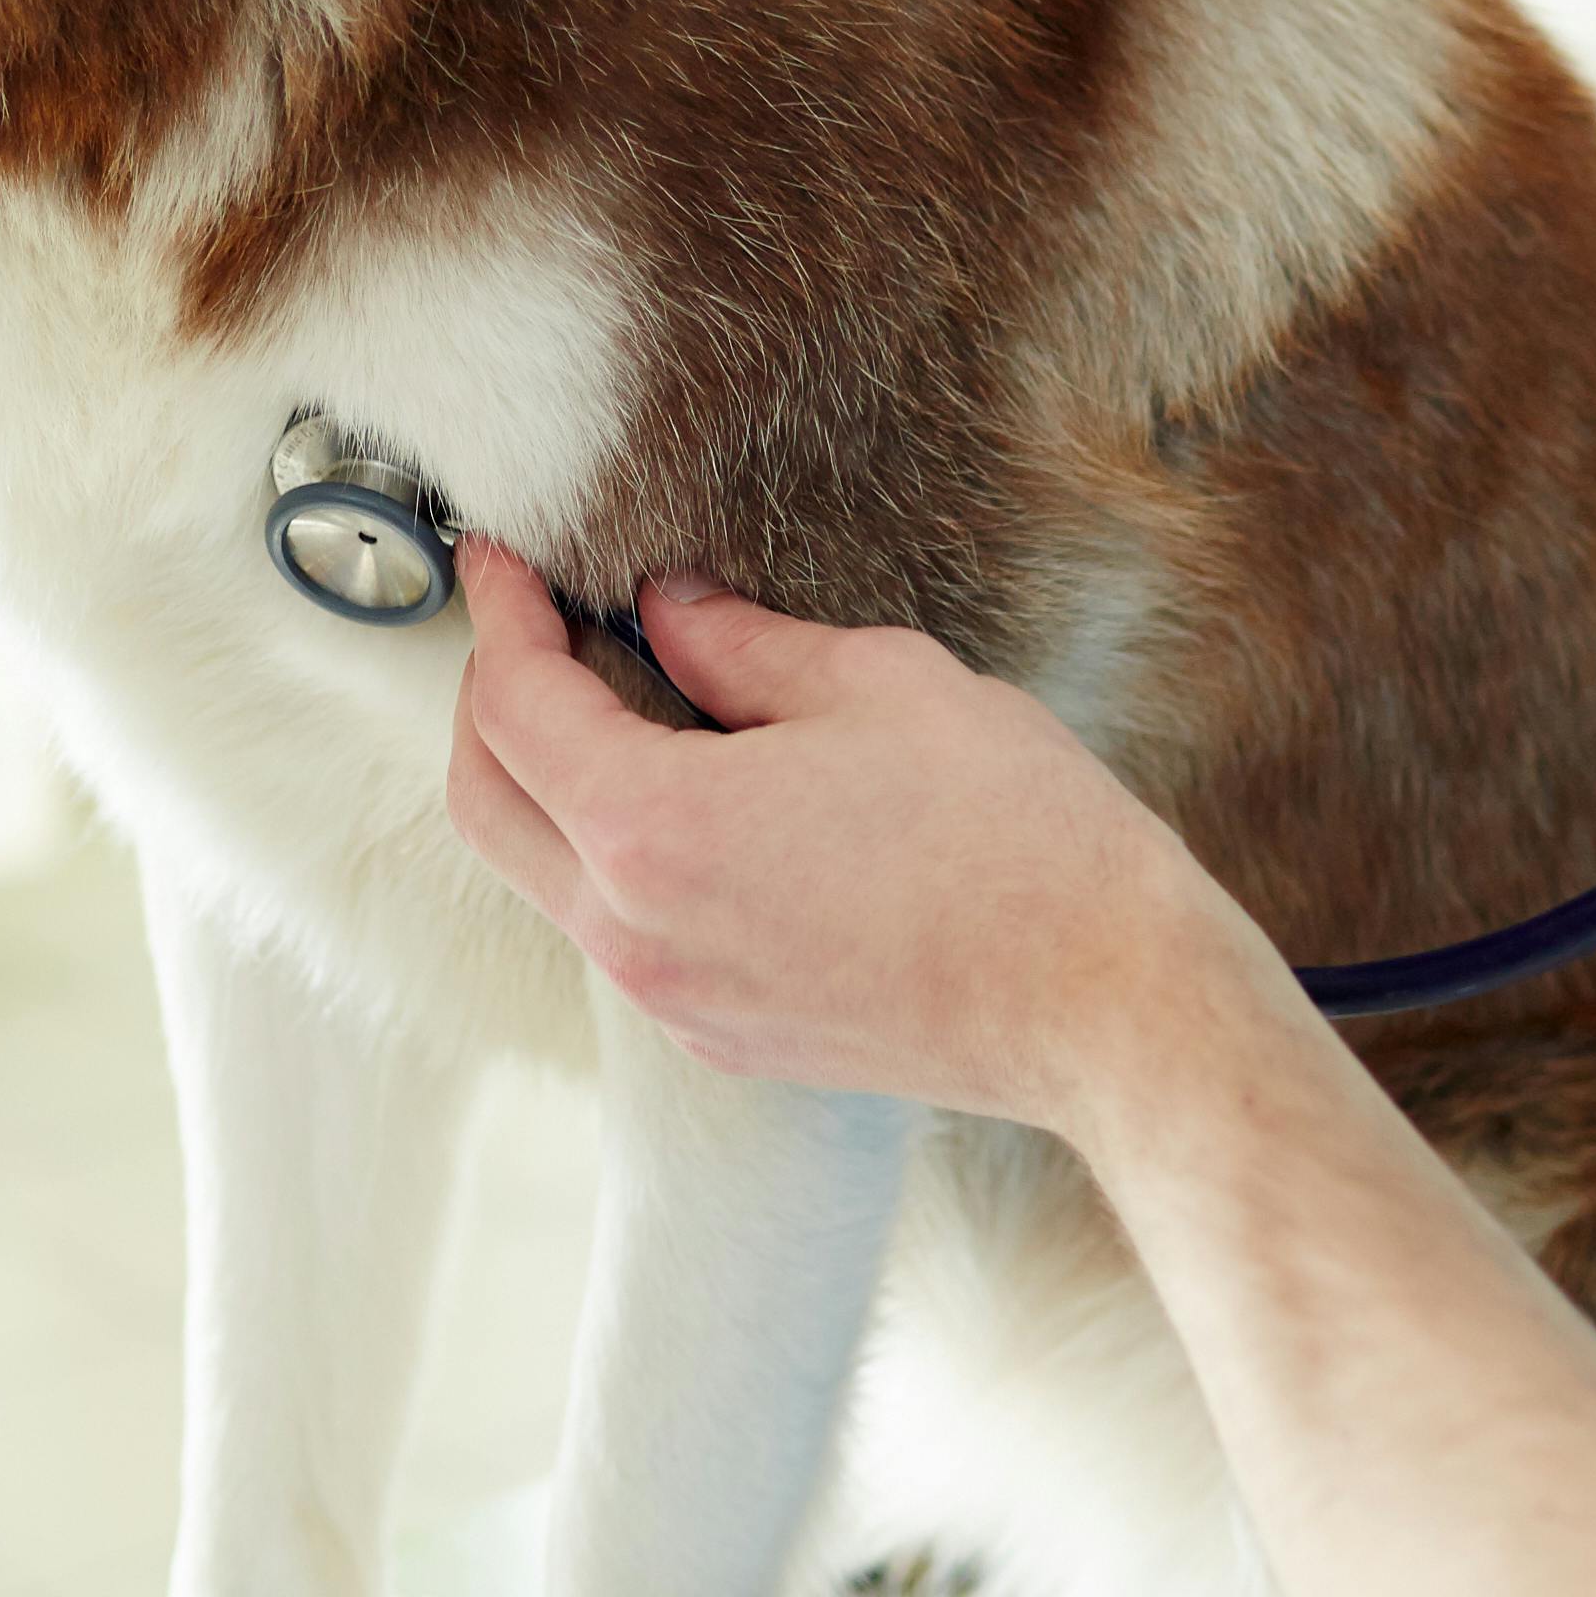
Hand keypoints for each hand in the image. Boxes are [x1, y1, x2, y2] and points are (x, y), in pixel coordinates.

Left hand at [440, 538, 1305, 1136]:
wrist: (1109, 1005)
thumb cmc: (1016, 842)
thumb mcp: (877, 685)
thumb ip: (741, 643)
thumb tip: (669, 612)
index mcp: (651, 829)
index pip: (514, 704)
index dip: (499, 614)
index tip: (501, 559)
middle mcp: (635, 932)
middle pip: (486, 803)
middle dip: (486, 701)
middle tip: (527, 625)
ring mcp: (675, 1001)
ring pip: (547, 875)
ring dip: (547, 783)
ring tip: (606, 699)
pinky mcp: (725, 1037)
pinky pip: (623, 933)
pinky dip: (613, 854)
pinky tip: (684, 796)